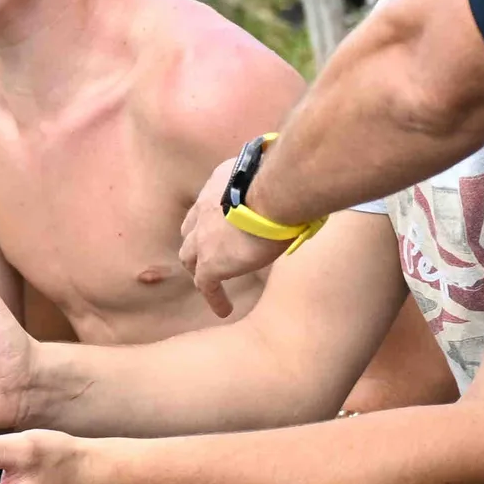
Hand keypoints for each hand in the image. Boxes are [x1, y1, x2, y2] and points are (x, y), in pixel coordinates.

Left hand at [175, 155, 287, 318]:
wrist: (275, 192)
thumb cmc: (284, 177)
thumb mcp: (273, 174)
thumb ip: (275, 182)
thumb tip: (294, 185)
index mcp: (220, 183)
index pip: (209, 203)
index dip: (212, 217)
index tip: (220, 225)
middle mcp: (205, 207)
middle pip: (191, 230)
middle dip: (196, 242)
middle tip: (206, 255)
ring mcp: (203, 237)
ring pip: (189, 257)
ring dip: (198, 268)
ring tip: (210, 284)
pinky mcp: (210, 262)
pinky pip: (206, 285)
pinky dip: (214, 297)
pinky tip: (224, 309)